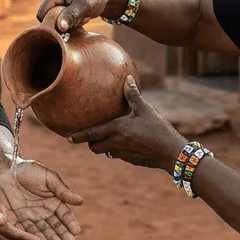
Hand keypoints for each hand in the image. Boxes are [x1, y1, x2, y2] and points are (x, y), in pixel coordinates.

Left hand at [0, 160, 83, 239]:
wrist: (6, 170)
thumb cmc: (29, 170)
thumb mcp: (48, 178)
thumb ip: (62, 190)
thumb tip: (80, 201)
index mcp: (54, 202)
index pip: (65, 215)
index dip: (71, 223)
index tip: (76, 232)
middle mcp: (44, 212)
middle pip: (56, 226)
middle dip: (63, 235)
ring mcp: (32, 218)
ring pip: (43, 232)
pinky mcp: (18, 221)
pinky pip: (27, 232)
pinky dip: (35, 239)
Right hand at [36, 0, 127, 32]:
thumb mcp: (85, 6)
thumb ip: (71, 15)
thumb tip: (60, 27)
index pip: (42, 14)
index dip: (52, 23)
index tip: (69, 24)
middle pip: (47, 19)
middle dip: (63, 23)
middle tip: (79, 19)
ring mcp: (54, 1)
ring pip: (54, 22)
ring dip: (69, 24)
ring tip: (81, 16)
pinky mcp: (59, 7)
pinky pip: (60, 21)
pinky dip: (70, 23)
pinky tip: (79, 17)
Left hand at [69, 76, 186, 170]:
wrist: (171, 153)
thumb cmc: (158, 129)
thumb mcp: (146, 110)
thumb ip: (133, 95)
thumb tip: (127, 78)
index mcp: (116, 129)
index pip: (91, 134)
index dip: (79, 136)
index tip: (69, 138)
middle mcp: (116, 143)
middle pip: (94, 146)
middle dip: (91, 142)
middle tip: (91, 135)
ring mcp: (123, 154)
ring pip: (105, 152)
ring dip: (103, 146)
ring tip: (108, 138)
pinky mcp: (130, 160)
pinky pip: (117, 155)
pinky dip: (116, 150)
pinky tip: (125, 143)